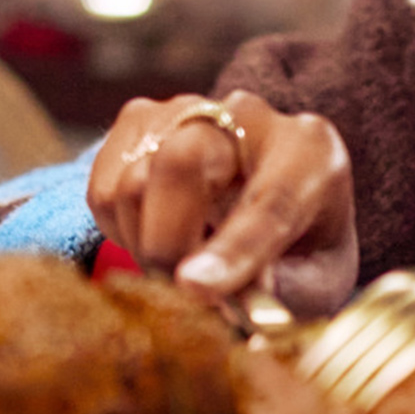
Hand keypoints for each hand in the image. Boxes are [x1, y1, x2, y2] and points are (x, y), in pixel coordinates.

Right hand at [83, 91, 360, 315]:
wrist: (270, 201)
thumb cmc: (297, 250)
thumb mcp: (311, 284)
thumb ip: (275, 295)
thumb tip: (222, 303)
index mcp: (308, 153)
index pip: (271, 199)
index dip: (234, 248)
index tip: (196, 290)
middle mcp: (246, 116)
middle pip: (181, 163)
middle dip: (167, 242)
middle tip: (177, 295)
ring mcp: (185, 110)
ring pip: (134, 183)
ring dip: (145, 245)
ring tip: (177, 266)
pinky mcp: (137, 122)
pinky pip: (103, 190)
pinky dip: (121, 230)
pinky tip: (156, 235)